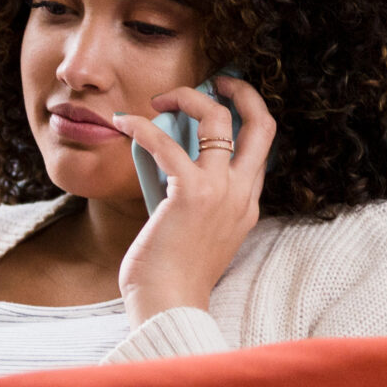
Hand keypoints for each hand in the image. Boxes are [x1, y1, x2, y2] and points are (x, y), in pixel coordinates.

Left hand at [110, 75, 274, 326]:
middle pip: (262, 123)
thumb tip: (171, 167)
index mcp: (247, 205)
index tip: (222, 101)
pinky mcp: (190, 193)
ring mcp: (220, 192)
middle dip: (241, 91)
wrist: (169, 305)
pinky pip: (166, 142)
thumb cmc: (174, 275)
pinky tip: (124, 122)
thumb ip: (198, 202)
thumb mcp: (200, 234)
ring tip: (159, 99)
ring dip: (187, 97)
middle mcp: (242, 194)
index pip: (261, 147)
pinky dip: (142, 125)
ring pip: (218, 120)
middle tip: (214, 81)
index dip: (245, 116)